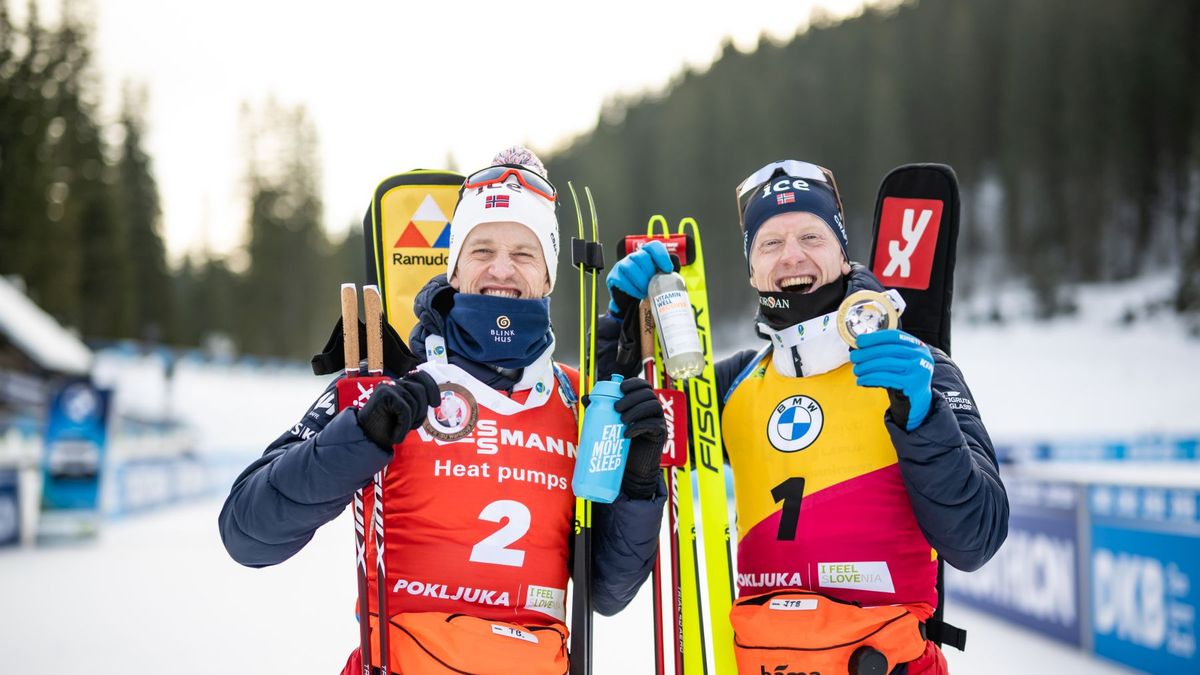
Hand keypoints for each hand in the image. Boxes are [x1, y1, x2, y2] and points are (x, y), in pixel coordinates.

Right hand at [355, 370, 439, 449]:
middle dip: (422, 410)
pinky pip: (405, 409)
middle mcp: (394, 382)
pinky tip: (396, 435)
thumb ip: (418, 404)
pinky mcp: (384, 394)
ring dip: (412, 420)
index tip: (436, 403)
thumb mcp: (408, 414)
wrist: (367, 437)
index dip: (432, 387)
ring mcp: (388, 386)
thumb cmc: (388, 427)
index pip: (421, 376)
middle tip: (415, 424)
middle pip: (420, 389)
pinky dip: (404, 425)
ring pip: (414, 400)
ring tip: (402, 429)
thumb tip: (437, 401)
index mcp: (401, 384)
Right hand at [606, 241, 673, 316]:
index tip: (668, 269)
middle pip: (641, 256)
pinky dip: (632, 288)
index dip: (662, 256)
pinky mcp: (614, 276)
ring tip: (646, 290)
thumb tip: (675, 268)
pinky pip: (622, 279)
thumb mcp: (660, 280)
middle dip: (650, 271)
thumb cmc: (647, 288)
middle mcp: (634, 257)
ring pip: (630, 266)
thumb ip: (668, 274)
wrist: (631, 302)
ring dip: (641, 280)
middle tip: (654, 284)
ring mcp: (622, 265)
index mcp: (647, 255)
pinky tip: (638, 294)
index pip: (653, 246)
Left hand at [612, 377, 666, 498]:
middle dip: (632, 397)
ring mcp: (658, 421)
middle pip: (648, 393)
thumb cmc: (621, 446)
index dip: (633, 383)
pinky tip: (627, 433)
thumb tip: (585, 398)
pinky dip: (640, 426)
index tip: (620, 388)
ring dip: (636, 409)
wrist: (632, 470)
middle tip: (616, 408)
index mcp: (641, 403)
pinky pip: (654, 425)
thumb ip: (600, 411)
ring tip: (621, 420)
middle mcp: (652, 410)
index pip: (642, 385)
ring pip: (653, 405)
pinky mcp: (661, 434)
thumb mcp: (610, 426)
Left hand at [849, 329, 933, 431]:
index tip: (859, 341)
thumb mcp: (900, 362)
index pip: (895, 336)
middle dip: (867, 353)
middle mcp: (921, 355)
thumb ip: (886, 352)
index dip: (875, 337)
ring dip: (867, 367)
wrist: (920, 401)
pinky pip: (887, 378)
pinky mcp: (914, 383)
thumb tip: (859, 345)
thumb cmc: (904, 378)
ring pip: (886, 363)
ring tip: (856, 371)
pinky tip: (861, 380)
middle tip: (853, 357)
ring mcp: (920, 369)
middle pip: (888, 349)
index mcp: (917, 345)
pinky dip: (871, 378)